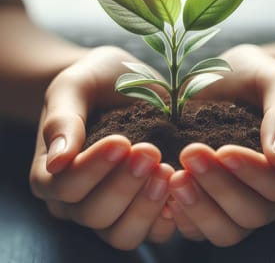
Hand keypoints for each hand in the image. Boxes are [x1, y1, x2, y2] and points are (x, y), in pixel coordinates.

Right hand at [30, 46, 175, 248]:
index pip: (65, 187)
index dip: (93, 169)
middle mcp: (77, 199)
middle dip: (124, 185)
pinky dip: (168, 217)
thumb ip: (62, 121)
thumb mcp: (73, 88)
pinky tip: (180, 188)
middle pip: (94, 215)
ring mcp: (111, 207)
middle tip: (150, 152)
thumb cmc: (93, 82)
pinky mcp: (140, 206)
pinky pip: (153, 231)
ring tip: (166, 171)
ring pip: (122, 234)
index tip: (121, 141)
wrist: (118, 84)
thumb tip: (57, 161)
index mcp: (52, 173)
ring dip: (146, 206)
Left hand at [167, 44, 274, 245]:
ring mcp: (246, 203)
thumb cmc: (259, 78)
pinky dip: (183, 216)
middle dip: (220, 187)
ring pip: (228, 231)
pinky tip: (166, 193)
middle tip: (190, 154)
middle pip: (254, 213)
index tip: (223, 149)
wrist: (233, 80)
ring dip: (199, 207)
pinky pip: (202, 228)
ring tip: (175, 177)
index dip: (253, 173)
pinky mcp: (218, 205)